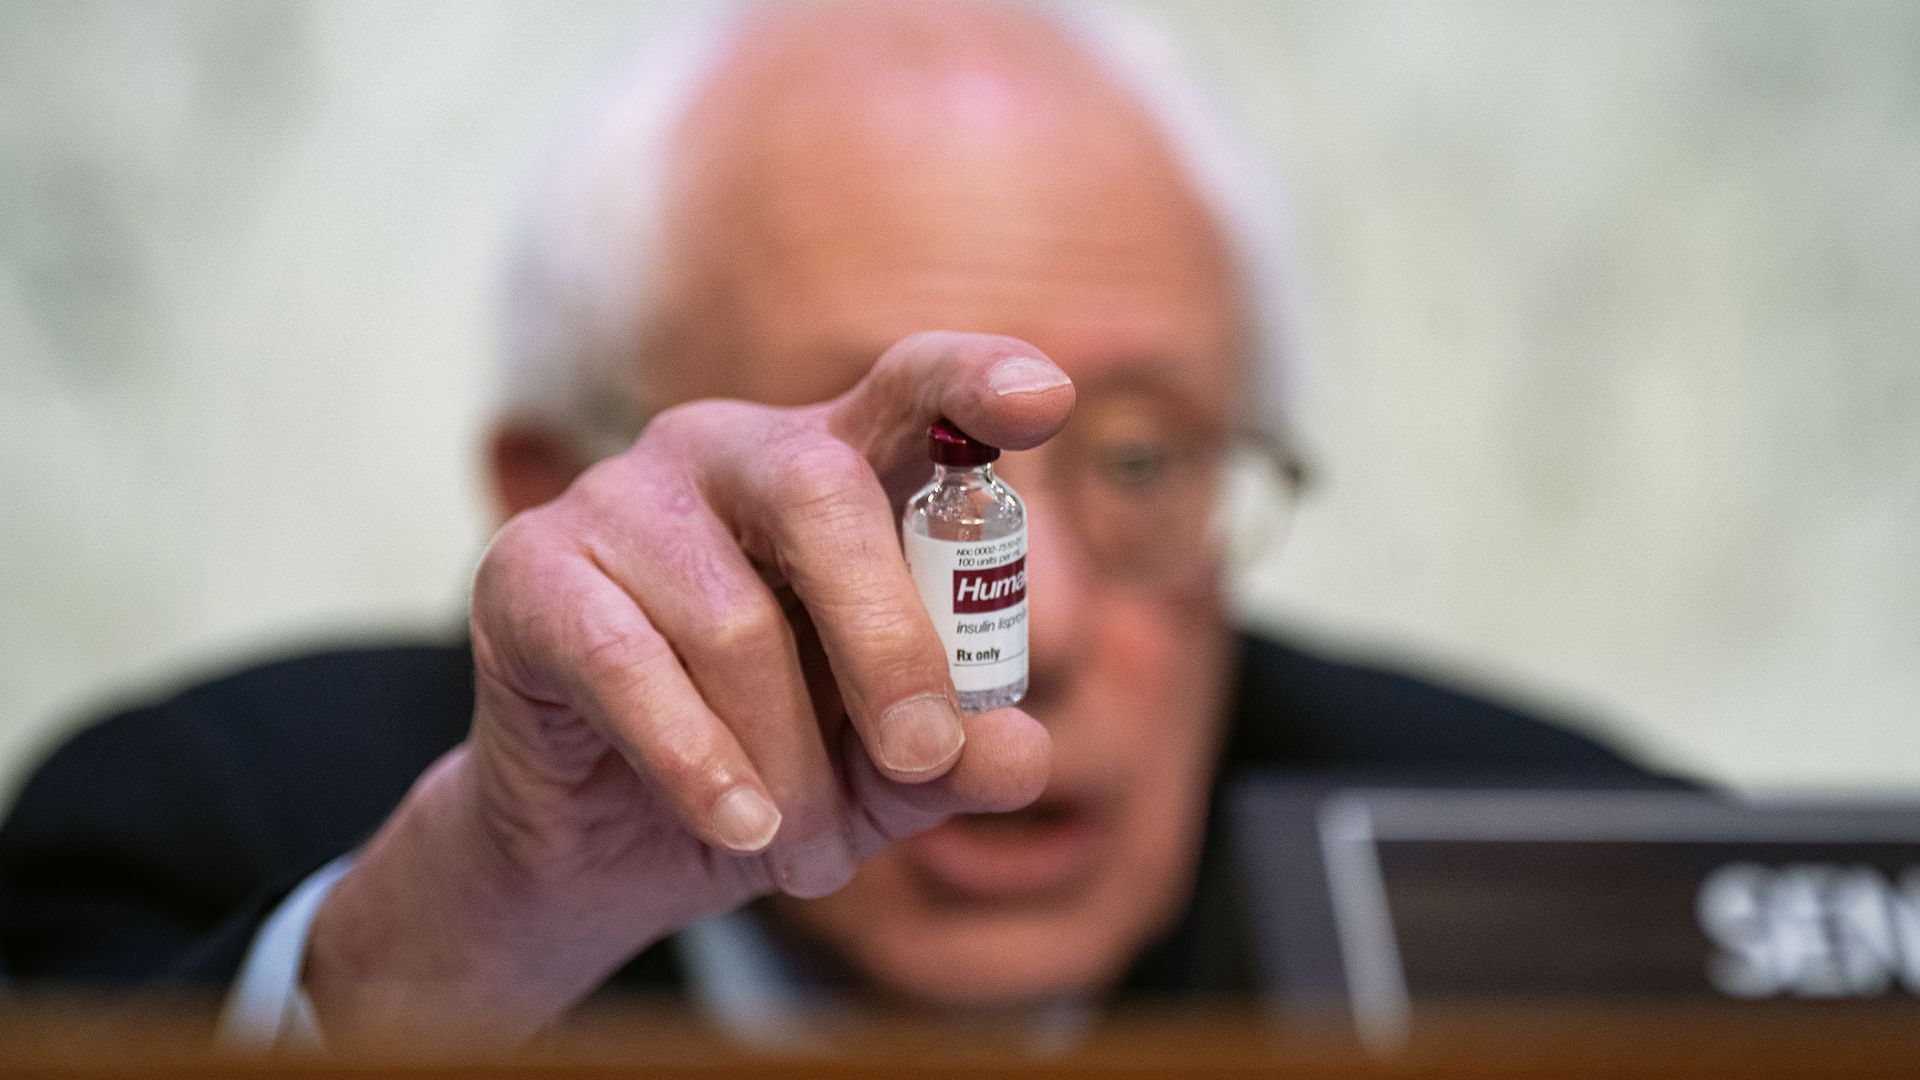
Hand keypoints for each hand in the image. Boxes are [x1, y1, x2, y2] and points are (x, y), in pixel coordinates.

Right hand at [304, 333, 1073, 1044]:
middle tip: (920, 759)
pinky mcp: (527, 570)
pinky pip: (627, 662)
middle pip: (826, 492)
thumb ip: (955, 759)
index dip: (977, 380)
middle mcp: (727, 453)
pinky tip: (739, 828)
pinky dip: (696, 761)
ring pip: (733, 617)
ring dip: (786, 760)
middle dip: (889, 642)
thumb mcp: (881, 778)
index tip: (1046, 398)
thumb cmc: (766, 771)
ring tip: (810, 853)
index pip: (912, 388)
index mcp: (834, 468)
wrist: (597, 845)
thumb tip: (1022, 755)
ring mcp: (618, 499)